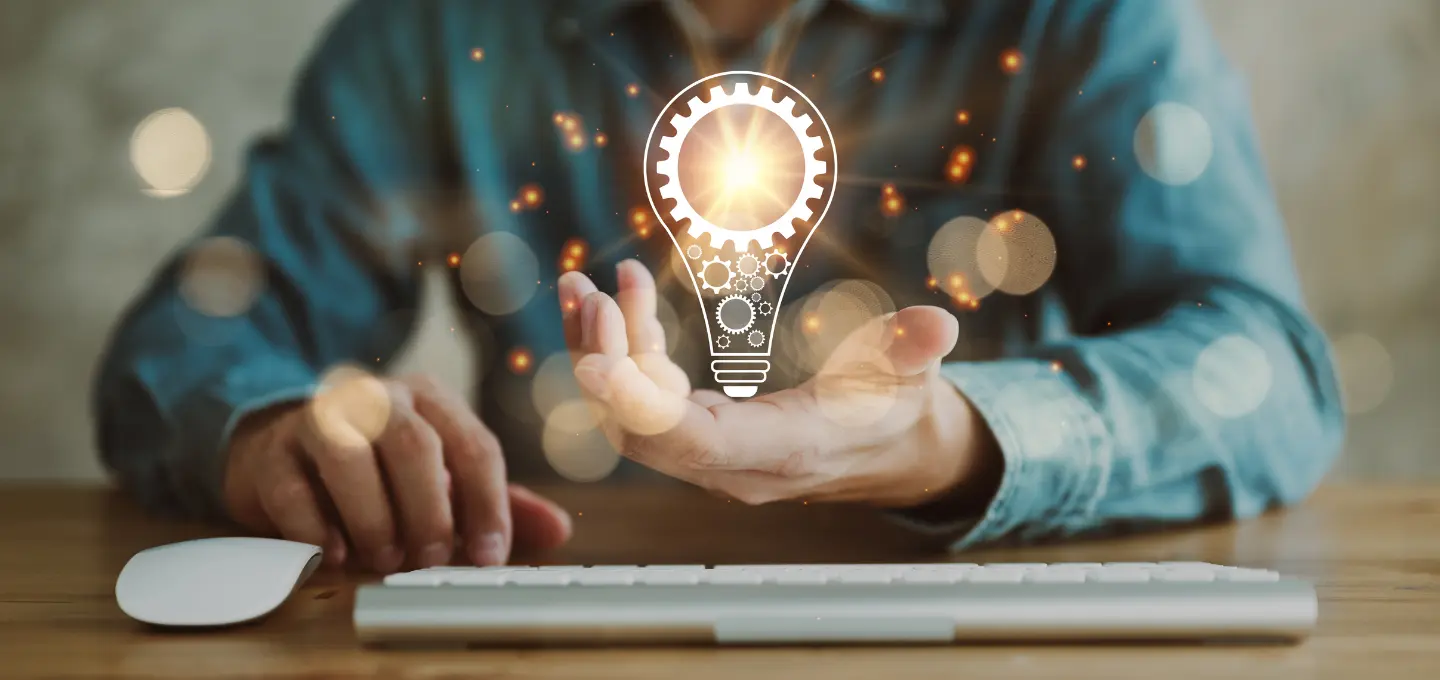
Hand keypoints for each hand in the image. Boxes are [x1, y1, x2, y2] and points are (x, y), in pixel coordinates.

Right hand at [222, 373, 571, 571]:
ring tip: (383, 557)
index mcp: (431, 400)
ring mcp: (319, 418)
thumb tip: (558, 530)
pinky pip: (293, 487)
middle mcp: (378, 398)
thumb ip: (497, 502)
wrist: (284, 446)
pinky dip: (316, 526)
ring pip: (349, 455)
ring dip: (373, 516)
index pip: (474, 446)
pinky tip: (335, 552)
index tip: (491, 556)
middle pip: (414, 443)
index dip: (488, 505)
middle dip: (430, 510)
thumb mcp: (443, 478)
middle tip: (432, 558)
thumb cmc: (378, 465)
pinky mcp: (272, 452)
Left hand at [558, 261, 999, 508]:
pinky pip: (641, 402)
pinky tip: (607, 301)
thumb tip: (936, 328)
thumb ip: (915, 349)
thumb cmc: (897, 407)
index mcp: (785, 449)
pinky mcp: (698, 434)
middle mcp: (735, 465)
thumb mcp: (914, 374)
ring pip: (631, 418)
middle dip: (608, 363)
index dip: (641, 408)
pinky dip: (618, 354)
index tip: (596, 365)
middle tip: (592, 296)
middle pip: (644, 432)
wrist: (891, 447)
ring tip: (582, 289)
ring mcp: (711, 455)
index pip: (696, 443)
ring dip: (600, 353)